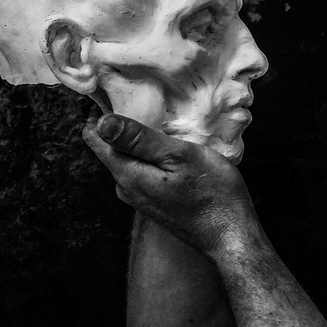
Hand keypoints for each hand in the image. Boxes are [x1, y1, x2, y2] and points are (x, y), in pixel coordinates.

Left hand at [83, 113, 254, 252]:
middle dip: (120, 124)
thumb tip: (101, 122)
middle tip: (138, 97)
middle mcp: (127, 188)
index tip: (111, 89)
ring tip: (157, 117)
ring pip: (129, 160)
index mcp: (128, 174)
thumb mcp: (180, 156)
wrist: (232, 237)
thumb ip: (140, 140)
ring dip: (138, 140)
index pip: (95, 138)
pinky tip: (169, 147)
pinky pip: (144, 172)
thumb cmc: (213, 195)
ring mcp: (141, 199)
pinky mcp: (156, 204)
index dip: (98, 112)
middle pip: (111, 149)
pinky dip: (151, 156)